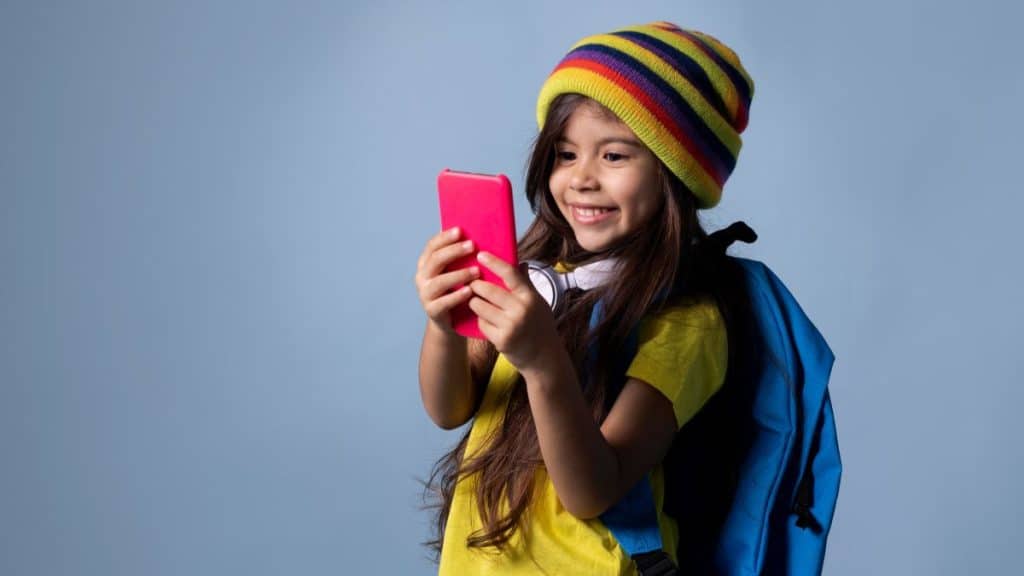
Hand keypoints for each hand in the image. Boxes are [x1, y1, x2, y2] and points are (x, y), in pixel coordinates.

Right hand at [414, 227, 480, 335]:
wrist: (451, 320)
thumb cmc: (457, 288)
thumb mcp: (457, 269)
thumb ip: (461, 255)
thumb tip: (478, 232)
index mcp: (426, 263)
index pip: (432, 246)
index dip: (445, 237)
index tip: (460, 230)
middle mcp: (422, 276)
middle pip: (435, 260)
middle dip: (454, 251)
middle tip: (472, 246)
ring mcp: (425, 294)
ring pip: (439, 281)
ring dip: (459, 274)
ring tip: (476, 271)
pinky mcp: (432, 310)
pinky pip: (443, 302)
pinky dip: (456, 296)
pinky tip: (470, 291)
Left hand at [469, 251, 561, 371]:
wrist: (544, 357)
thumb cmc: (540, 326)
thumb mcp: (538, 303)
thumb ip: (526, 283)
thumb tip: (520, 263)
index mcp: (530, 297)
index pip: (510, 274)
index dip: (494, 262)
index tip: (480, 254)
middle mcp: (521, 310)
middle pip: (488, 290)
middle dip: (476, 285)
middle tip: (472, 283)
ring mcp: (511, 326)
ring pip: (479, 306)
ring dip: (474, 302)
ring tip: (477, 302)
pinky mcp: (501, 340)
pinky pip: (481, 323)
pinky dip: (481, 320)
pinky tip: (486, 321)